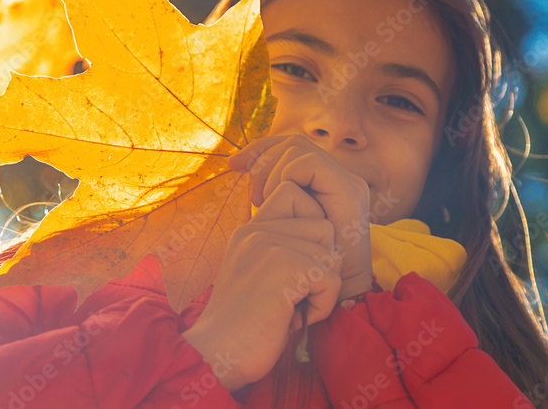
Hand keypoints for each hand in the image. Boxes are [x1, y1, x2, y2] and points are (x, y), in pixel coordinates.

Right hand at [181, 180, 341, 391]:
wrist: (215, 355)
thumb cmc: (244, 323)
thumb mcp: (256, 272)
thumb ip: (280, 247)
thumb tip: (326, 236)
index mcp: (250, 228)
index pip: (295, 192)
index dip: (311, 224)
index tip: (298, 264)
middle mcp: (258, 229)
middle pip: (324, 227)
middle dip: (321, 264)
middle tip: (294, 293)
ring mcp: (269, 245)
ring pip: (332, 254)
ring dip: (322, 289)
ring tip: (291, 308)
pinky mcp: (284, 268)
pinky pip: (331, 279)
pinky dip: (321, 306)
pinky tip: (293, 319)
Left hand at [227, 134, 373, 301]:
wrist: (314, 306)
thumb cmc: (291, 273)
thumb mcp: (274, 228)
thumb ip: (267, 197)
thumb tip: (234, 163)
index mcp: (325, 187)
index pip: (290, 146)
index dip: (260, 149)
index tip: (232, 165)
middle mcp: (341, 180)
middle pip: (293, 143)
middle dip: (261, 157)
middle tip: (248, 193)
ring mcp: (348, 185)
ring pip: (298, 149)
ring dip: (271, 172)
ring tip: (263, 204)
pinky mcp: (348, 192)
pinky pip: (307, 164)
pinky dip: (286, 178)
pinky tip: (276, 206)